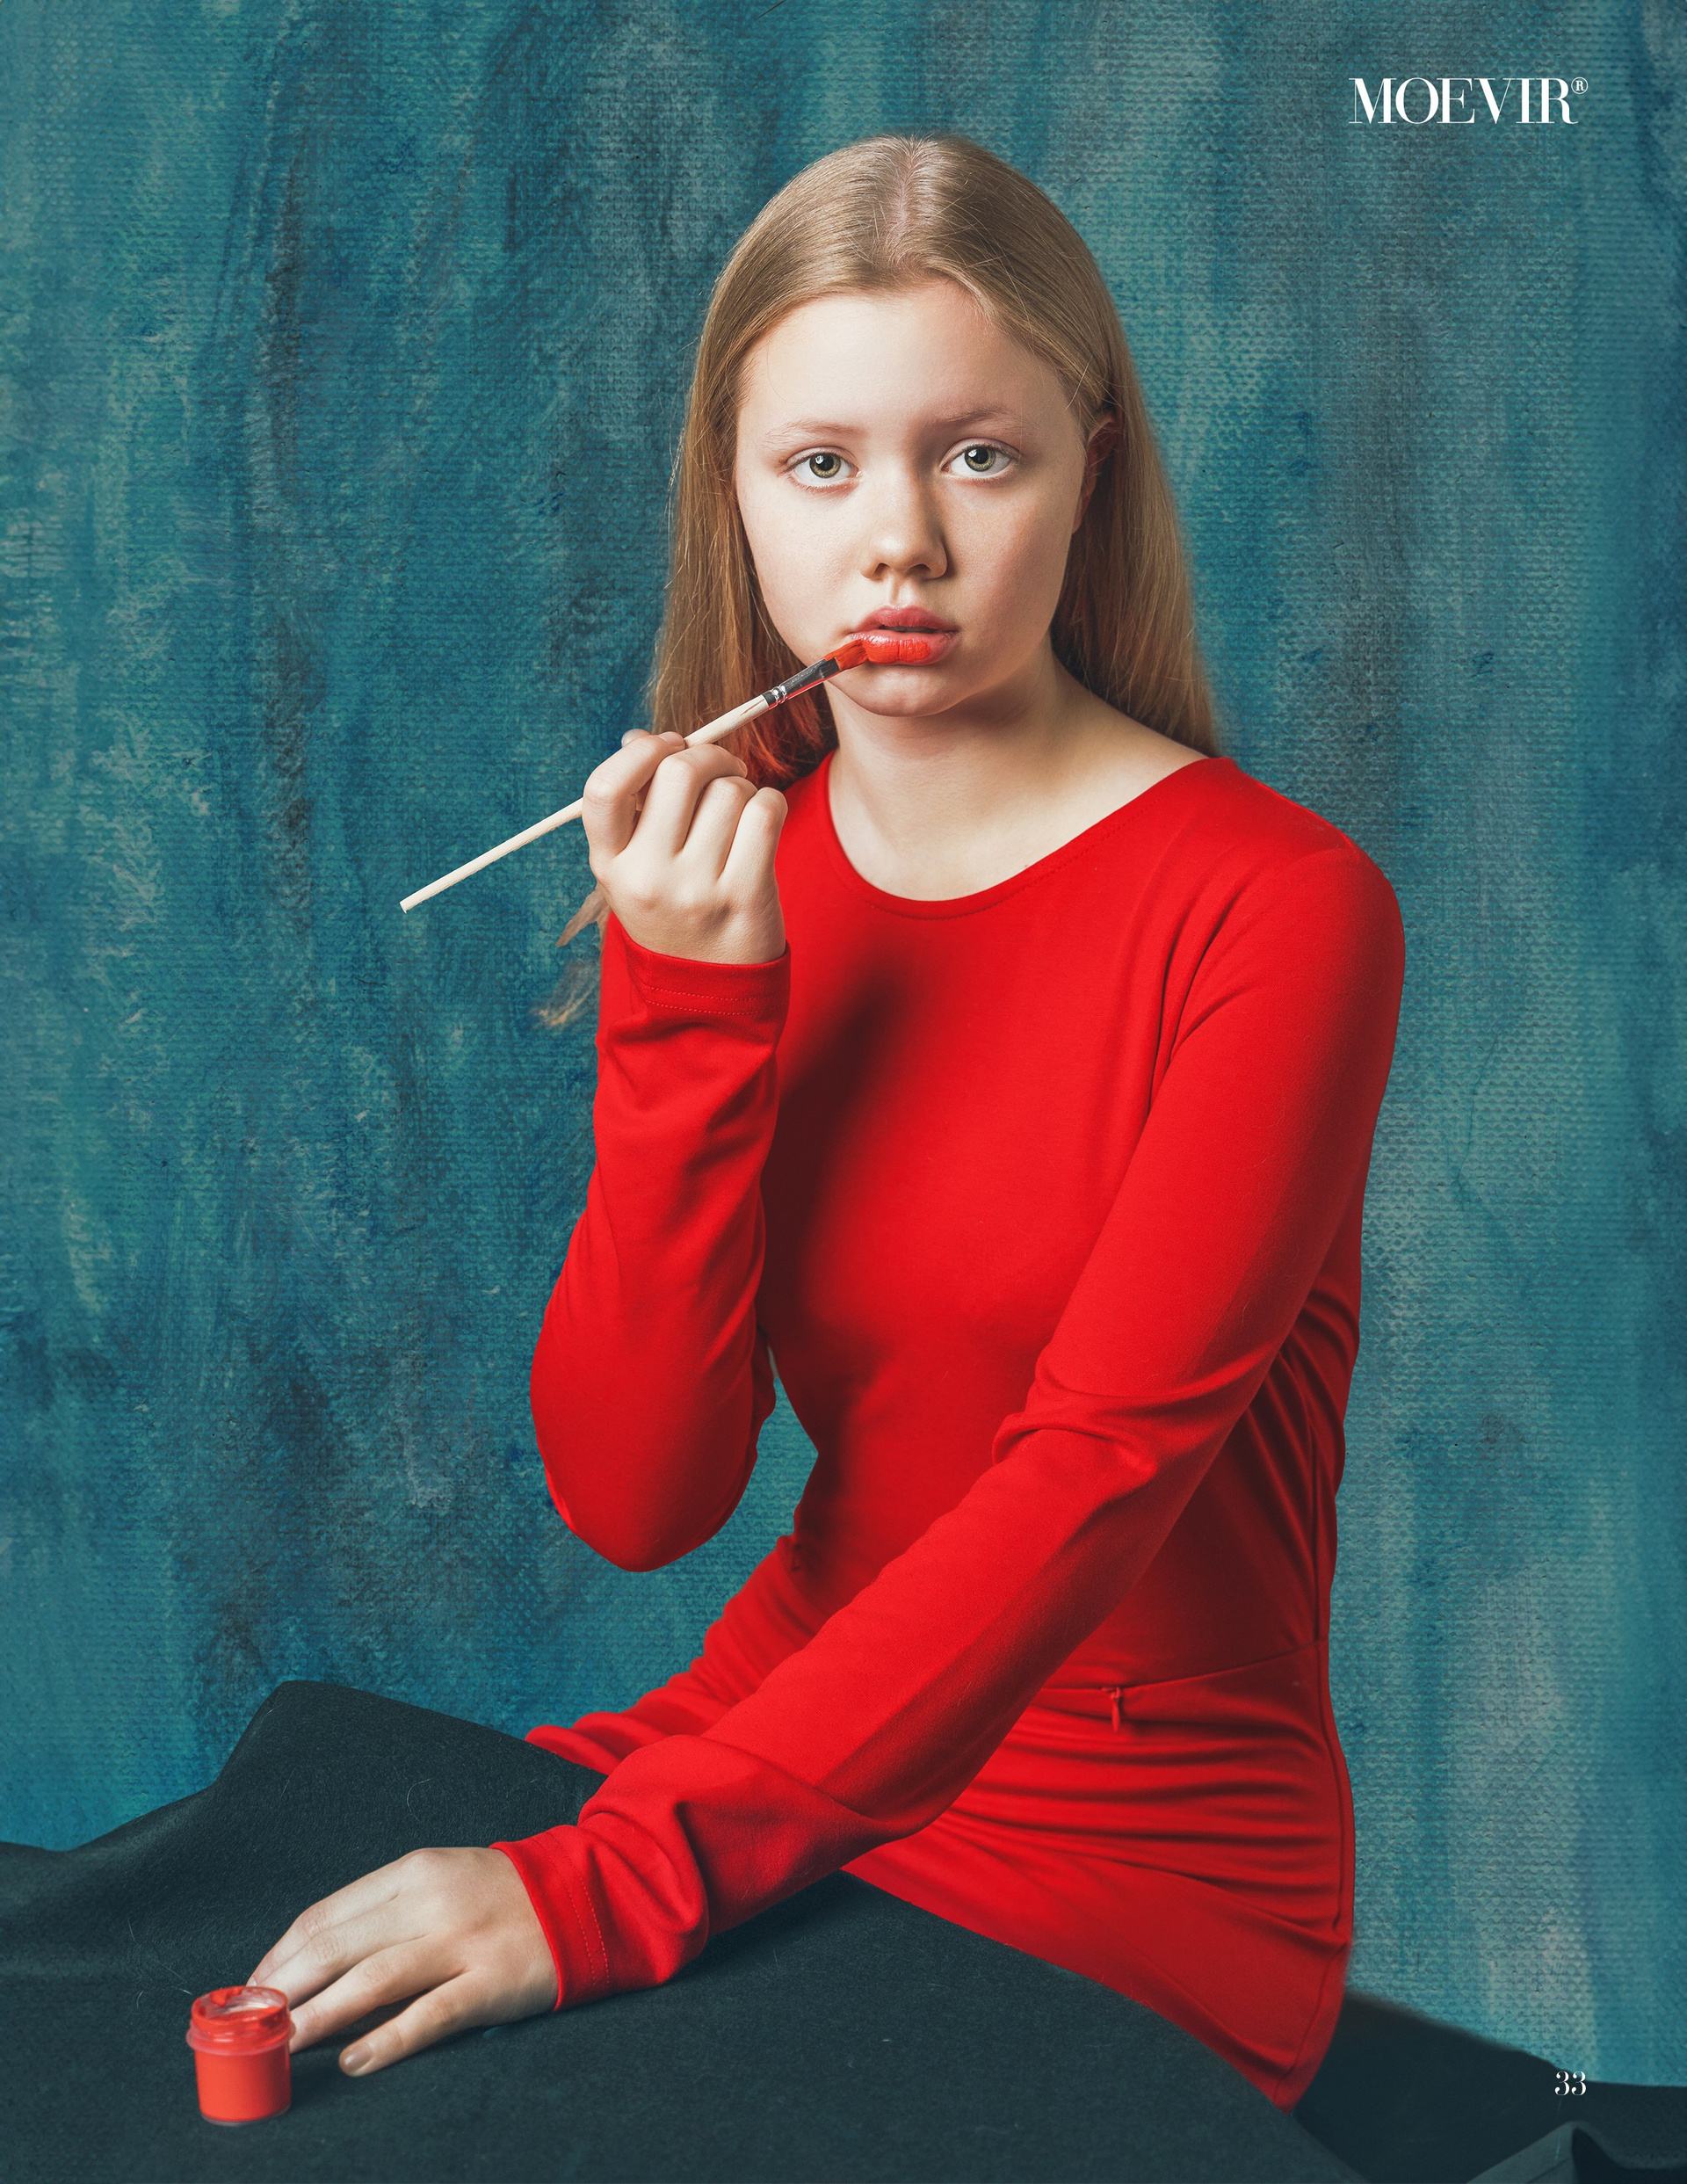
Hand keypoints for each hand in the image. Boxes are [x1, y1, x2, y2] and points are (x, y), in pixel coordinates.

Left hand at [246, 1846, 557, 2078]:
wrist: (584, 1895)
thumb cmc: (499, 1896)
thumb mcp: (439, 1882)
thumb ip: (384, 1915)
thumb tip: (315, 1969)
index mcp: (413, 1871)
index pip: (326, 1915)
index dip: (281, 1956)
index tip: (253, 1989)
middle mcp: (432, 1903)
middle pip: (339, 1947)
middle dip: (286, 1989)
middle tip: (253, 2024)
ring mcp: (462, 1942)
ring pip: (372, 1981)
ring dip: (319, 2016)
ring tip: (283, 2044)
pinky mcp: (491, 1982)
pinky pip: (429, 2016)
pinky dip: (386, 2040)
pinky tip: (354, 2060)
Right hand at [579, 727, 787, 964]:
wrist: (709, 991)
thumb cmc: (675, 909)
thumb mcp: (637, 867)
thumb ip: (636, 805)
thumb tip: (641, 738)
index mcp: (610, 865)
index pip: (604, 788)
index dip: (640, 751)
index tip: (666, 746)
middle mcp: (647, 878)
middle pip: (679, 772)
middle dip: (708, 755)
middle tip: (721, 768)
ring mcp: (696, 889)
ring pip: (730, 790)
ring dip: (742, 786)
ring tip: (739, 812)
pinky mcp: (744, 895)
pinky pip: (766, 810)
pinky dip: (770, 801)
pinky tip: (763, 821)